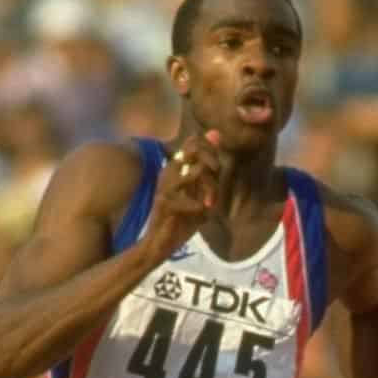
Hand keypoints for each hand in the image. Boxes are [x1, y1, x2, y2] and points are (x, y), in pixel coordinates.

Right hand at [140, 130, 223, 256]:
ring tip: (209, 204)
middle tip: (216, 184)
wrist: (161, 244)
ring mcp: (165, 186)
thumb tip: (216, 134)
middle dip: (213, 164)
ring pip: (198, 171)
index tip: (216, 171)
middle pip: (195, 150)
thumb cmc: (182, 219)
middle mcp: (168, 171)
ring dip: (210, 189)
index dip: (211, 151)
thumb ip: (210, 167)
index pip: (194, 142)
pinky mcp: (164, 203)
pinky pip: (191, 199)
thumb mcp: (201, 193)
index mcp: (176, 168)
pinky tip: (200, 214)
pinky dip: (200, 207)